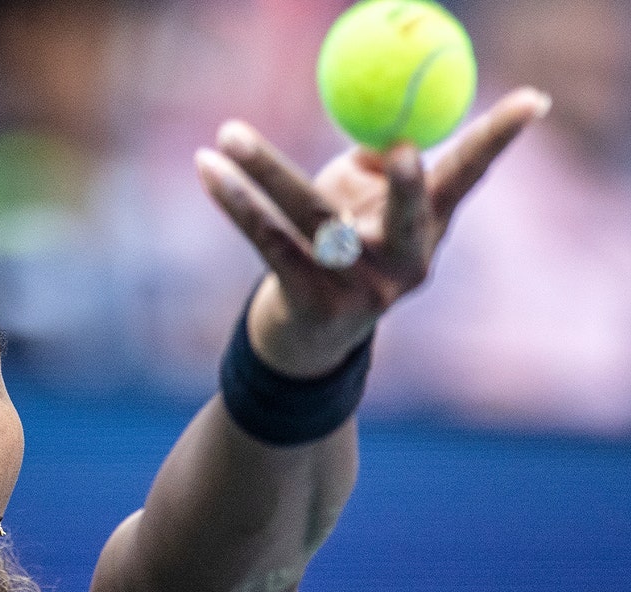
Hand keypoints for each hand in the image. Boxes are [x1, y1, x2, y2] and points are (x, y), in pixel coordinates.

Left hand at [196, 87, 550, 378]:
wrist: (309, 340)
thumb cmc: (344, 248)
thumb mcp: (370, 209)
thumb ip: (376, 167)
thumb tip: (380, 130)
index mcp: (428, 229)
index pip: (468, 176)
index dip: (498, 140)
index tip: (531, 101)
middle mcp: (404, 262)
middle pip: (407, 214)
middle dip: (410, 184)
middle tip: (403, 148)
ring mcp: (359, 288)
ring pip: (311, 218)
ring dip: (265, 170)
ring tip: (229, 133)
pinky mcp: (310, 302)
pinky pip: (267, 240)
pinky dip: (235, 201)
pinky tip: (208, 169)